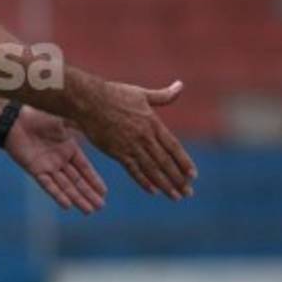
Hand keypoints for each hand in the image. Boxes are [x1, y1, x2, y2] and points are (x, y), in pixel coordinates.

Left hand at [5, 105, 106, 213]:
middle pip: (77, 181)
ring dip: (77, 198)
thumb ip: (78, 126)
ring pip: (66, 186)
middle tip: (100, 207)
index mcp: (69, 148)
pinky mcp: (35, 170)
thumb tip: (96, 124)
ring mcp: (48, 166)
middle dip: (89, 194)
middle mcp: (60, 160)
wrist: (16, 120)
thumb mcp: (62, 119)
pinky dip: (57, 194)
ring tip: (89, 211)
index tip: (104, 192)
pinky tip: (67, 205)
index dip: (94, 180)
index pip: (85, 168)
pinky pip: (48, 185)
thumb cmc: (39, 116)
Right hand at [75, 79, 196, 200]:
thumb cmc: (114, 94)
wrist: (88, 101)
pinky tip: (153, 191)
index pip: (173, 146)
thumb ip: (163, 95)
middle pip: (165, 162)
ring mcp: (130, 146)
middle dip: (178, 179)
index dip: (184, 162)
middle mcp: (144, 137)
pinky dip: (144, 181)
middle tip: (188, 193)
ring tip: (175, 196)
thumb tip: (181, 85)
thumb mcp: (141, 93)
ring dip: (165, 184)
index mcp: (152, 123)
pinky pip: (133, 170)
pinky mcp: (116, 153)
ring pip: (151, 169)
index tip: (193, 175)